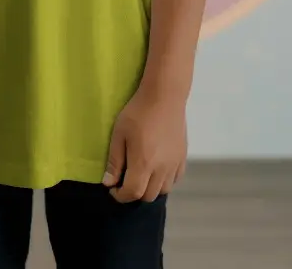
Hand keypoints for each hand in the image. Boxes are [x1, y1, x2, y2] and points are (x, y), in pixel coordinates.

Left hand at [102, 85, 187, 202]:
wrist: (164, 96)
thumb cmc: (137, 112)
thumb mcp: (119, 134)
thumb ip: (114, 161)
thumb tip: (109, 183)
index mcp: (143, 163)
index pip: (132, 193)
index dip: (120, 195)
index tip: (113, 188)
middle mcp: (161, 169)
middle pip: (148, 196)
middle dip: (134, 193)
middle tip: (125, 180)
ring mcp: (174, 164)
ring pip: (163, 190)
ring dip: (150, 188)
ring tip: (142, 174)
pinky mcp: (182, 157)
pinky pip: (175, 179)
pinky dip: (164, 180)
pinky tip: (157, 168)